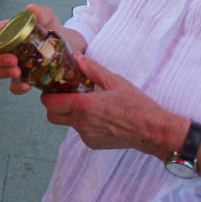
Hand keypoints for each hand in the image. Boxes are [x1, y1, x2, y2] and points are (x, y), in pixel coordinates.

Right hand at [0, 4, 65, 94]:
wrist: (67, 45)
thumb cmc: (51, 28)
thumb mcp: (47, 17)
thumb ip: (40, 12)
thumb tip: (30, 8)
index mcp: (4, 32)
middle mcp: (4, 49)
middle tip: (14, 61)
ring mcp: (11, 65)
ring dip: (4, 73)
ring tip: (19, 72)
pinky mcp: (21, 78)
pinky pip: (13, 86)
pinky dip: (17, 88)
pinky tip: (27, 85)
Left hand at [40, 53, 174, 156]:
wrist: (153, 131)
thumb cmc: (137, 105)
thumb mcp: (115, 81)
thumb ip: (92, 69)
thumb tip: (77, 56)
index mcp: (85, 105)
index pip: (50, 103)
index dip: (47, 95)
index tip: (53, 89)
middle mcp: (82, 123)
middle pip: (52, 117)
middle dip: (53, 106)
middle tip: (64, 96)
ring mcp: (86, 136)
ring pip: (67, 124)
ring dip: (70, 115)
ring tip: (87, 105)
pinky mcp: (93, 144)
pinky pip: (80, 132)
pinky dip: (84, 124)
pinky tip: (100, 117)